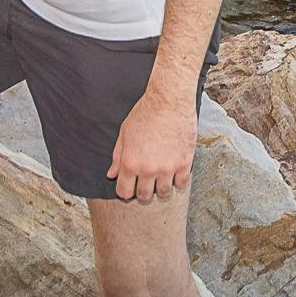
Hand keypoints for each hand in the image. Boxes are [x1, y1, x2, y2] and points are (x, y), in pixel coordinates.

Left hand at [107, 87, 198, 201]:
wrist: (169, 100)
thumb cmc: (145, 113)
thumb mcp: (125, 133)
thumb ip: (118, 156)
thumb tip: (111, 174)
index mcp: (130, 162)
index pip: (124, 192)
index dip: (125, 191)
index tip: (130, 187)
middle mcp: (148, 169)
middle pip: (144, 196)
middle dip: (143, 192)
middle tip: (146, 183)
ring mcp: (167, 168)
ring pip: (163, 193)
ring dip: (161, 188)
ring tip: (161, 178)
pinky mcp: (184, 163)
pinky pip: (181, 184)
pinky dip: (178, 181)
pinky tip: (174, 171)